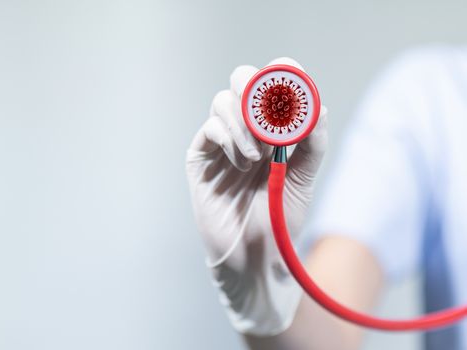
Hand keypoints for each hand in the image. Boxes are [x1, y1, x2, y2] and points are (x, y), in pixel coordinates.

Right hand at [185, 57, 327, 335]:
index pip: (273, 85)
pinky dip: (229, 138)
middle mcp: (245, 129)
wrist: (254, 255)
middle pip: (242, 80)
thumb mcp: (304, 178)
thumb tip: (317, 107)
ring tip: (259, 156)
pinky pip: (210, 128)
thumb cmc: (279, 217)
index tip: (293, 79)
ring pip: (223, 100)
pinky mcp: (201, 157)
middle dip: (255, 90)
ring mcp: (221, 142)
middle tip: (271, 118)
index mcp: (272, 129)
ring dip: (244, 123)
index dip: (281, 74)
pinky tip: (243, 163)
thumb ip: (313, 143)